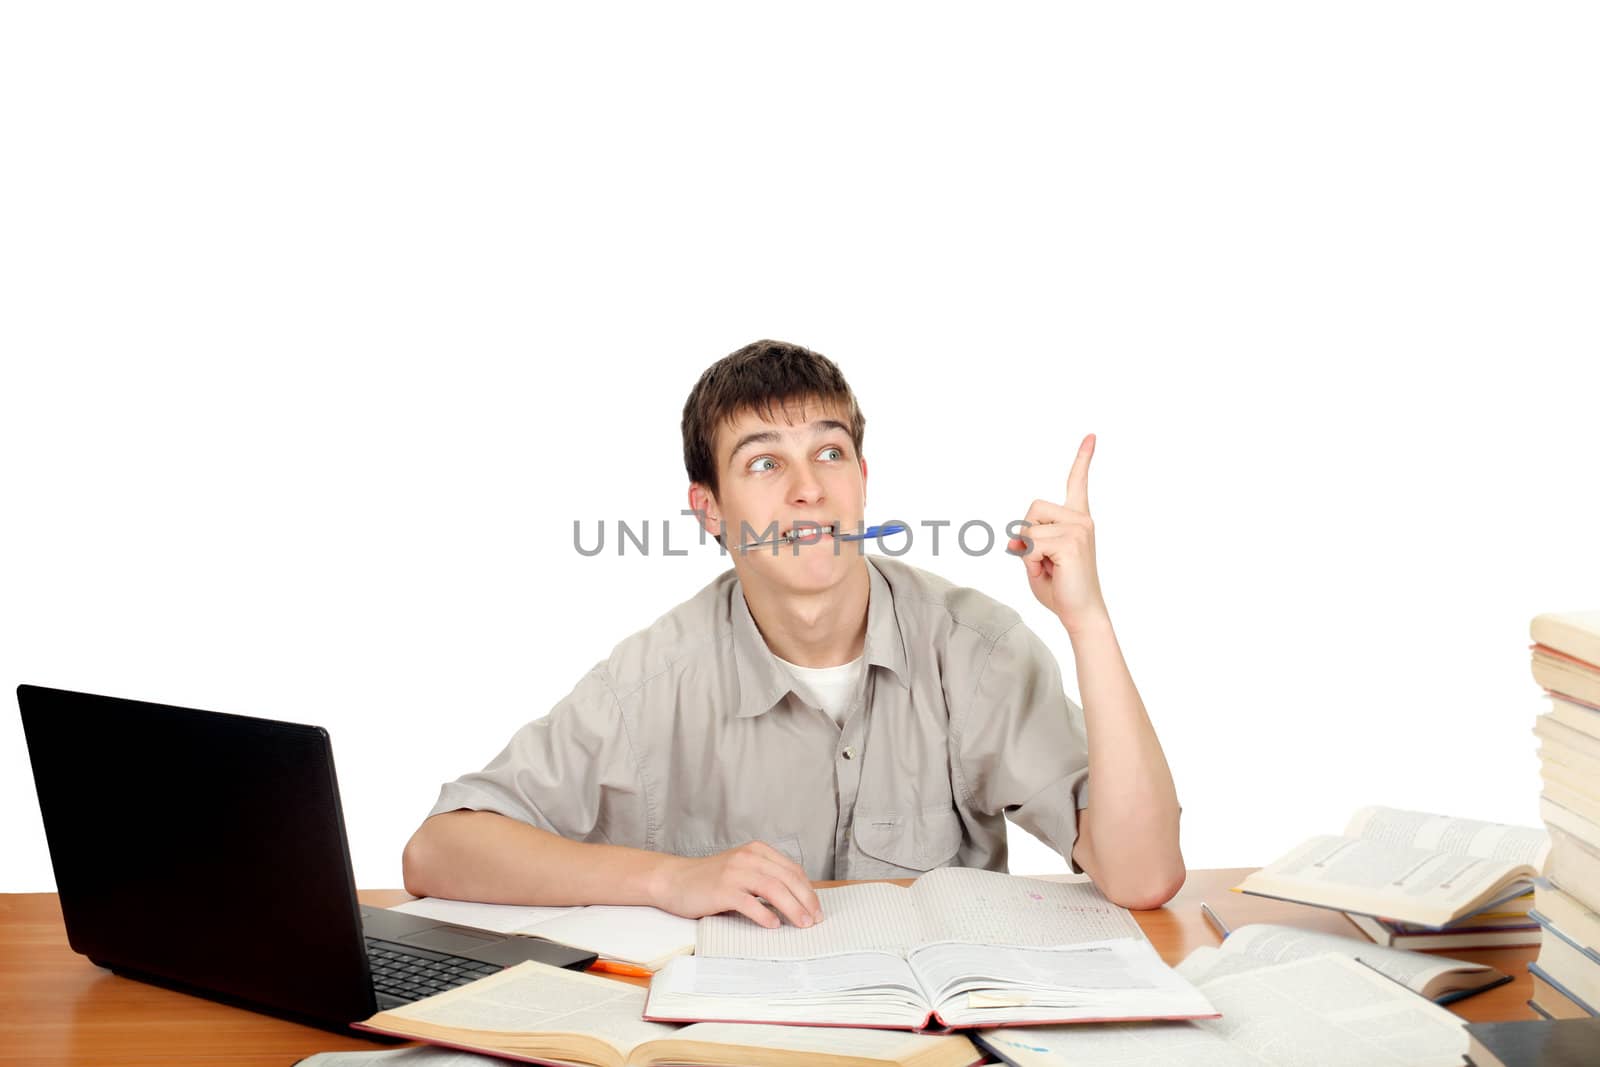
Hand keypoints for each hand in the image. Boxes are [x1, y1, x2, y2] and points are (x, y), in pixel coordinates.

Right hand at [650, 842, 823, 928]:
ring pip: (773, 889)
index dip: (808, 890)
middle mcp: (748, 857)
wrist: (674, 880)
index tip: (817, 908)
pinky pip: (749, 902)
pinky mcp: (721, 889)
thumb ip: (765, 878)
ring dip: (792, 908)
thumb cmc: (710, 880)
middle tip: (815, 920)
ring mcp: (734, 872)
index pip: (792, 869)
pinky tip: (773, 925)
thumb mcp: (742, 871)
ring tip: (802, 924)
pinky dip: (764, 914)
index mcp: (757, 851)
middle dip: (806, 900)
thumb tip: (797, 900)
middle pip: (787, 878)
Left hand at [1006, 433, 1109, 634]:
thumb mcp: (1036, 559)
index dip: (1083, 458)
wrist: (1081, 614)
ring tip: (1049, 568)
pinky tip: (1049, 571)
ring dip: (1028, 552)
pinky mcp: (1071, 541)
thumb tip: (1015, 537)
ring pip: (1028, 527)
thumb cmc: (1061, 589)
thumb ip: (1026, 541)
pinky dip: (1030, 561)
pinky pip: (1030, 543)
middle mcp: (1082, 519)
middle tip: (1043, 560)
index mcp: (1077, 519)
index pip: (1077, 482)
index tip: (1091, 436)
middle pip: (1032, 508)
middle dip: (1026, 534)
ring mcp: (1079, 528)